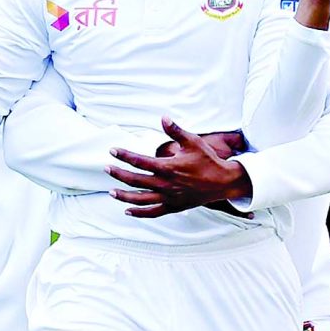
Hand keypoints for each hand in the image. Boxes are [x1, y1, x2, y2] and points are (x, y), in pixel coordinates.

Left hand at [105, 118, 252, 217]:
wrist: (223, 182)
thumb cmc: (208, 160)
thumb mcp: (193, 141)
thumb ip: (175, 130)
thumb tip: (163, 117)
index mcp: (168, 167)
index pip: (140, 161)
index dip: (124, 155)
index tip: (112, 150)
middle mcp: (166, 184)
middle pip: (136, 181)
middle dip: (119, 174)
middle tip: (106, 168)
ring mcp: (169, 197)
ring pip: (140, 199)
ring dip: (124, 196)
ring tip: (111, 192)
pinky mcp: (174, 207)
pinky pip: (153, 212)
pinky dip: (139, 213)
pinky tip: (127, 210)